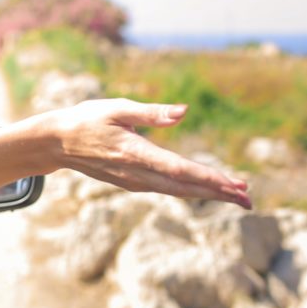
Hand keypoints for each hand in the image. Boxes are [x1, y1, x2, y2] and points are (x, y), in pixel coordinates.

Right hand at [35, 98, 250, 207]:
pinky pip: (167, 190)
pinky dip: (190, 191)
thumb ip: (151, 112)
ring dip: (208, 194)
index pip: (178, 169)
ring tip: (237, 198)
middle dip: (218, 193)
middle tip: (249, 199)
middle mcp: (136, 173)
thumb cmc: (86, 119)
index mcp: (134, 153)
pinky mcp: (131, 183)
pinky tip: (205, 190)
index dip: (208, 177)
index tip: (234, 184)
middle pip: (184, 187)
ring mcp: (133, 182)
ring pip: (178, 191)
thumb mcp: (116, 107)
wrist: (57, 143)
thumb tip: (184, 111)